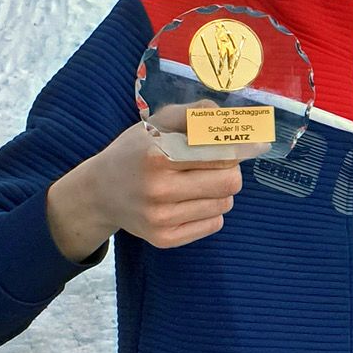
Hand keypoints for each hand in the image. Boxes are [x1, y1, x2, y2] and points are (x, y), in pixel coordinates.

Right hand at [46, 121, 245, 259]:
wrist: (99, 192)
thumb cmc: (136, 150)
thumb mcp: (159, 122)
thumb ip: (197, 114)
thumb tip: (234, 119)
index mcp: (158, 154)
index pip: (223, 154)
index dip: (241, 148)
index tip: (253, 144)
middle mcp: (158, 189)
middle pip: (231, 181)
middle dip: (232, 169)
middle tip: (218, 162)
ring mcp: (160, 218)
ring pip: (225, 203)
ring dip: (220, 190)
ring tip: (197, 181)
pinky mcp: (164, 239)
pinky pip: (214, 224)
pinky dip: (210, 210)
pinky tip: (189, 201)